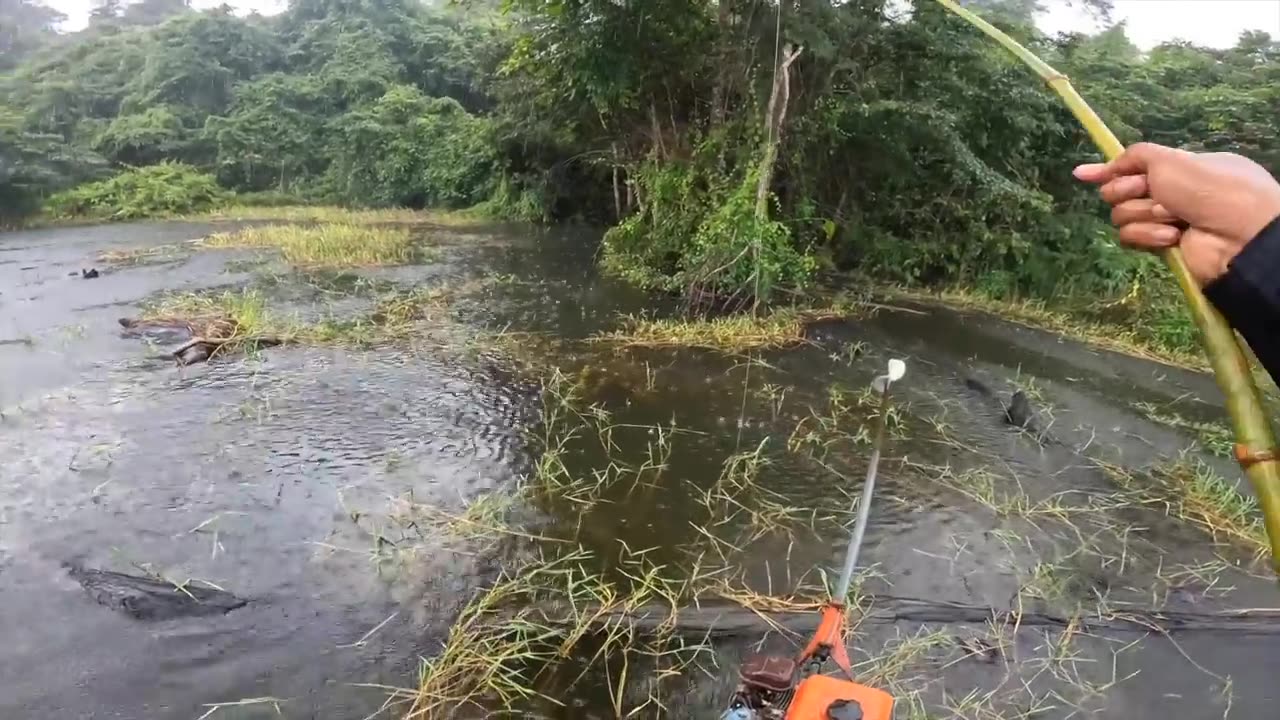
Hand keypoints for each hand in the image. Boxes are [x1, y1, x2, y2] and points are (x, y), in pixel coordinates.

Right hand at [1074, 143, 1279, 285]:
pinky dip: (1148, 235)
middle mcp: (1171, 192)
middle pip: (1121, 190)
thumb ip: (1130, 158)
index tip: (1082, 174)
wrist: (1237, 234)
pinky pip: (1132, 237)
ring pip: (1123, 215)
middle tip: (1146, 191)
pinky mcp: (1160, 246)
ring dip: (1144, 214)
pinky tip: (1172, 236)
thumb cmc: (1208, 187)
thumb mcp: (1169, 159)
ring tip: (1171, 217)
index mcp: (1178, 167)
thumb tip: (1085, 170)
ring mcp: (1165, 220)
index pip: (1133, 166)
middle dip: (1129, 191)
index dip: (1110, 170)